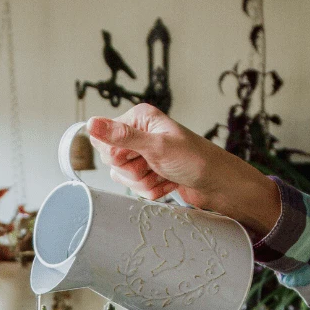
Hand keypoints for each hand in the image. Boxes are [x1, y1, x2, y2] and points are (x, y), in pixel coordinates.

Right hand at [85, 105, 281, 238]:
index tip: (134, 156)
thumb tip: (91, 123)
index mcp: (139, 118)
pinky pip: (136, 187)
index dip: (115, 154)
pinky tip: (168, 184)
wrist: (218, 185)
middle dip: (133, 171)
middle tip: (154, 166)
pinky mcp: (150, 172)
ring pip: (123, 177)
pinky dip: (152, 190)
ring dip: (144, 183)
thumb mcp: (157, 146)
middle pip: (111, 160)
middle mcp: (139, 134)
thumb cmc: (195, 160)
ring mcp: (145, 154)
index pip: (102, 138)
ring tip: (164, 176)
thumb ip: (122, 136)